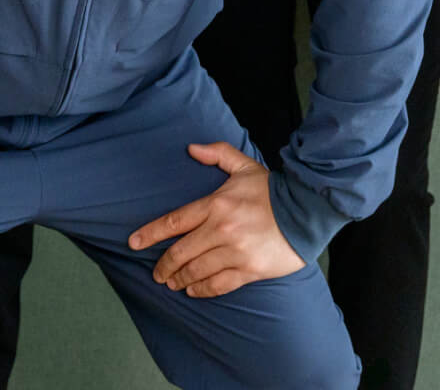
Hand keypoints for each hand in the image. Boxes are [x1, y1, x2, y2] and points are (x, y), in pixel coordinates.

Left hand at [127, 142, 303, 298]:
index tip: (134, 243)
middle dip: (164, 264)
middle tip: (156, 273)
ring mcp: (235, 251)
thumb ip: (216, 154)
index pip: (174, 221)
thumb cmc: (271, 189)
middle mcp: (221, 229)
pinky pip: (219, 284)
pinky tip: (193, 291)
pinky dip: (203, 290)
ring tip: (171, 283)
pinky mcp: (249, 270)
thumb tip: (190, 148)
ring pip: (197, 270)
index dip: (151, 234)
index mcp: (215, 204)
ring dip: (180, 279)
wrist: (305, 211)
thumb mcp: (243, 165)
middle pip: (181, 251)